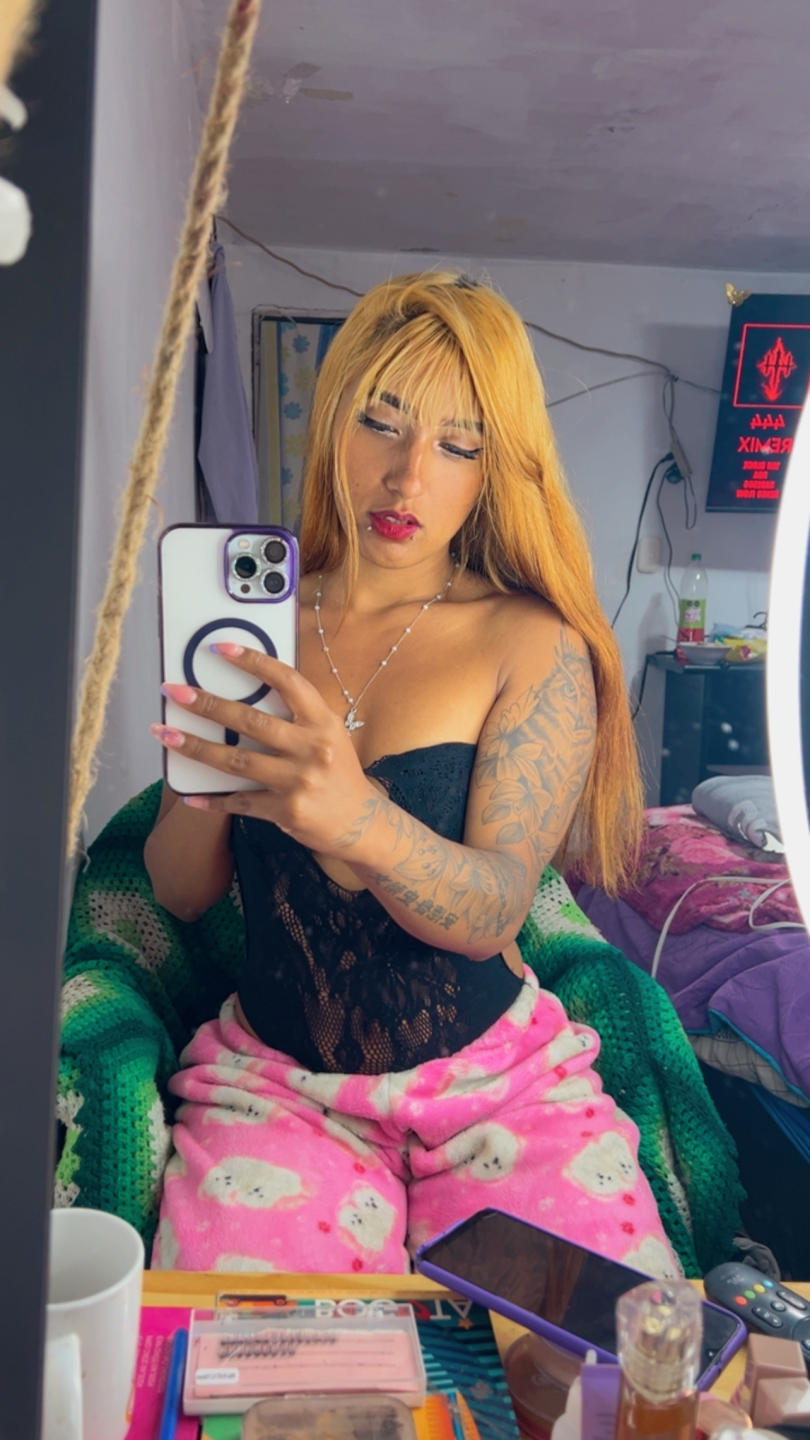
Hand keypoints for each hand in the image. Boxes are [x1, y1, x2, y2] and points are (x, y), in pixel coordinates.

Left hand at [150, 643, 374, 853]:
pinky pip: (240, 802)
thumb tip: (249, 688)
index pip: (287, 681)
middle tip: (174, 692)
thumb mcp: (329, 734)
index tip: (220, 649)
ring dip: (196, 747)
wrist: (361, 822)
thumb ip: (297, 715)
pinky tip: (188, 795)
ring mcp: (297, 782)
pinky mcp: (285, 811)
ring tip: (165, 734)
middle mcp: (311, 748)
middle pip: (250, 721)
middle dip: (207, 704)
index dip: (253, 662)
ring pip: (235, 762)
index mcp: (322, 722)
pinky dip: (212, 801)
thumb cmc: (338, 772)